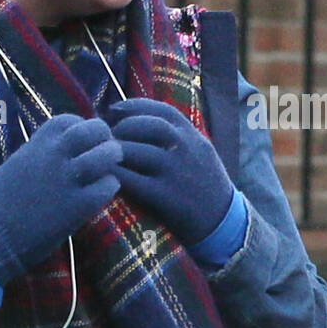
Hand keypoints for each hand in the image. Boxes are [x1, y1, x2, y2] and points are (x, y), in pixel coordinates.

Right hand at [0, 114, 121, 285]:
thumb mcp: (16, 165)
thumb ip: (40, 152)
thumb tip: (61, 147)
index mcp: (36, 144)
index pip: (69, 120)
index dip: (82, 128)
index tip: (83, 141)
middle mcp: (53, 156)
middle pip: (94, 130)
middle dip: (104, 137)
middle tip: (106, 151)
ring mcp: (67, 180)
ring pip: (107, 155)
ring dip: (112, 160)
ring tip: (108, 170)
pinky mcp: (78, 206)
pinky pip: (108, 186)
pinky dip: (109, 187)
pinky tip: (100, 193)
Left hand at [106, 97, 232, 246]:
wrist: (223, 222)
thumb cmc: (204, 184)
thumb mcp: (199, 151)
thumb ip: (176, 135)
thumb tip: (138, 119)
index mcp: (193, 136)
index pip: (162, 110)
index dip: (133, 106)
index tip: (113, 110)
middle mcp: (186, 149)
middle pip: (149, 125)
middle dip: (123, 126)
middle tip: (107, 136)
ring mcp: (176, 172)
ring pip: (138, 151)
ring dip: (114, 150)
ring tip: (103, 156)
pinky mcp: (166, 197)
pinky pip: (133, 181)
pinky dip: (115, 175)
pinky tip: (105, 176)